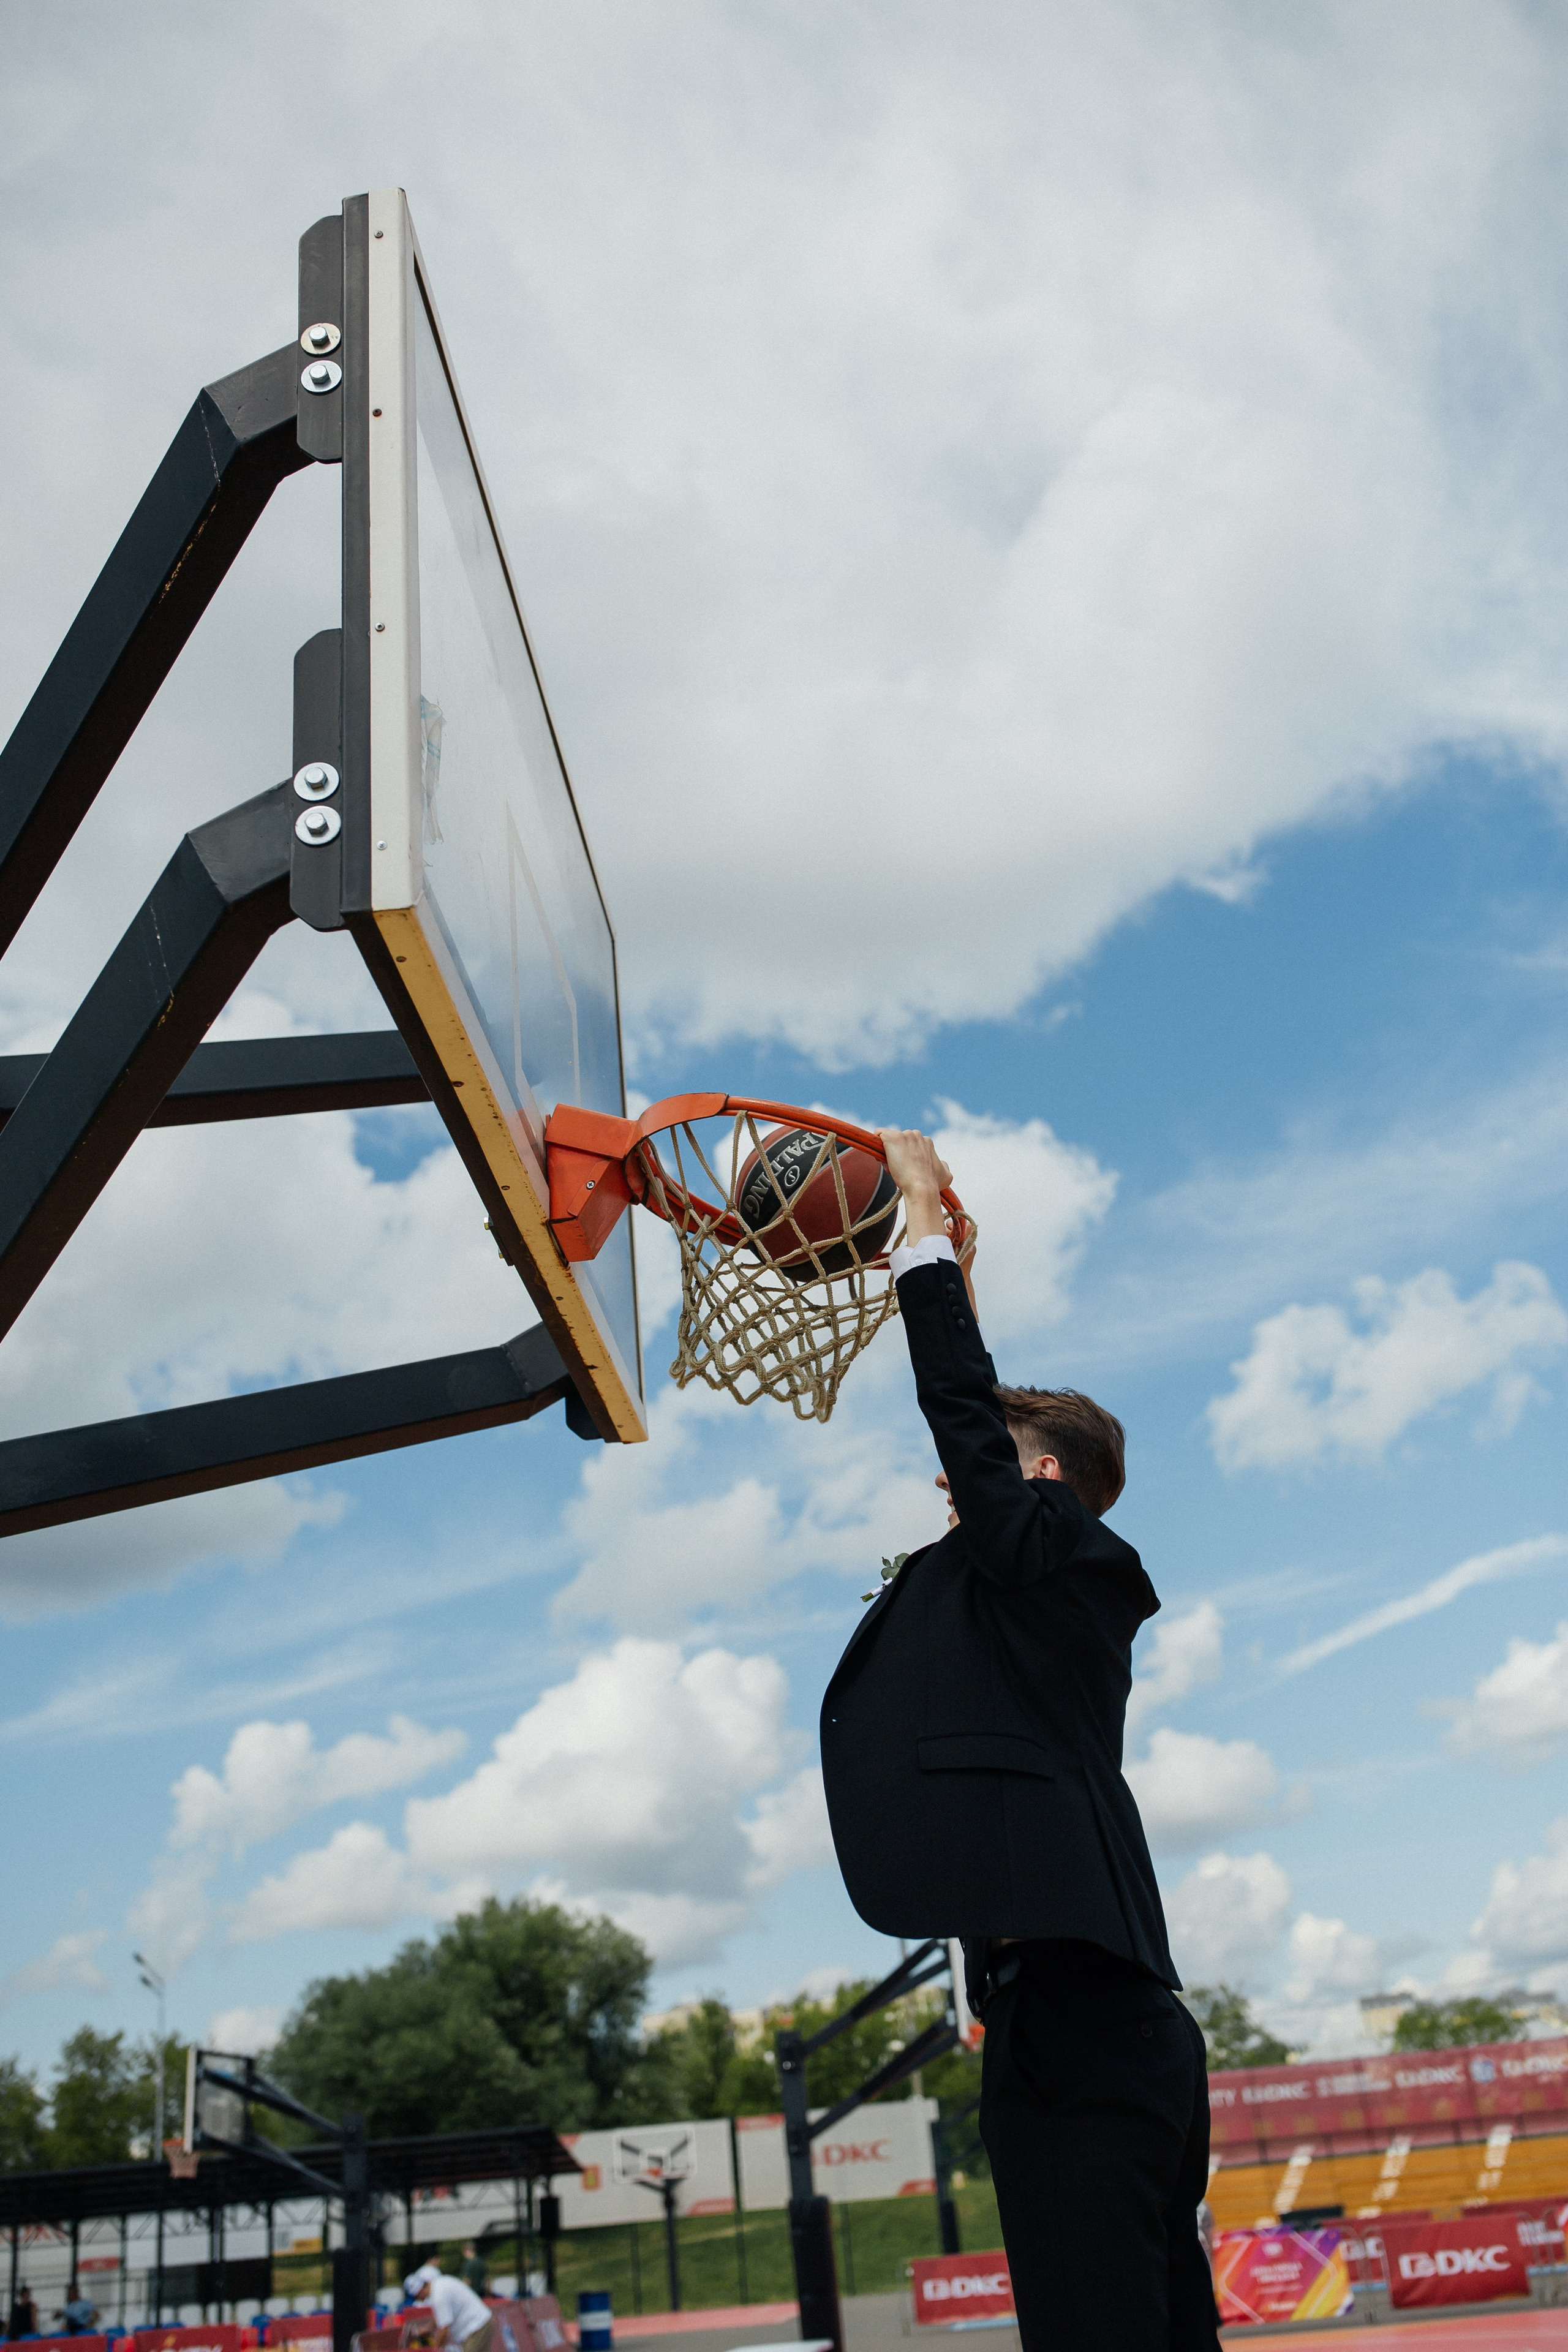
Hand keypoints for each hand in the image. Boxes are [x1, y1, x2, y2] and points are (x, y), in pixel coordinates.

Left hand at [877, 1128, 952, 1245]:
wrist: (921, 1187)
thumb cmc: (933, 1184)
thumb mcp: (946, 1175)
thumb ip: (944, 1166)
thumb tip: (941, 1163)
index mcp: (926, 1141)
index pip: (910, 1145)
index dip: (906, 1156)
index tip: (906, 1168)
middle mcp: (916, 1135)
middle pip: (899, 1142)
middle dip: (897, 1153)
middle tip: (898, 1169)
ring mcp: (903, 1135)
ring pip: (889, 1141)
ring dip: (888, 1153)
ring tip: (892, 1168)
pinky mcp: (892, 1138)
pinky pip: (879, 1133)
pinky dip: (876, 1143)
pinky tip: (879, 1157)